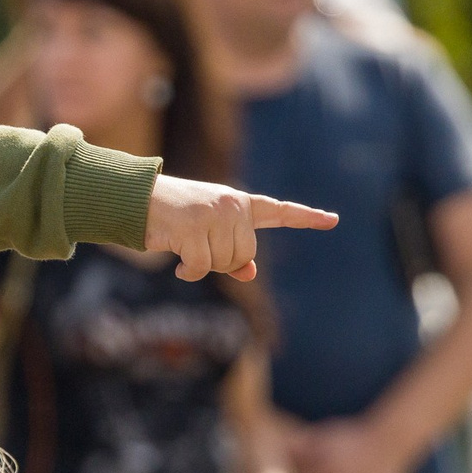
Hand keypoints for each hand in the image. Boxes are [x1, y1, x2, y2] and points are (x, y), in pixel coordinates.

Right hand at [143, 176, 335, 281]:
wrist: (138, 198)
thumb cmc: (174, 217)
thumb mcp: (207, 233)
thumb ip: (232, 251)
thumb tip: (249, 274)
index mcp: (240, 204)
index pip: (279, 211)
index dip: (307, 218)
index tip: (333, 220)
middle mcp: (233, 205)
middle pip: (244, 255)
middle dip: (221, 261)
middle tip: (197, 245)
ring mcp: (214, 214)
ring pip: (223, 264)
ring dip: (200, 265)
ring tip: (183, 245)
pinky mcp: (194, 227)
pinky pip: (201, 267)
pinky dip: (188, 271)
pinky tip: (177, 261)